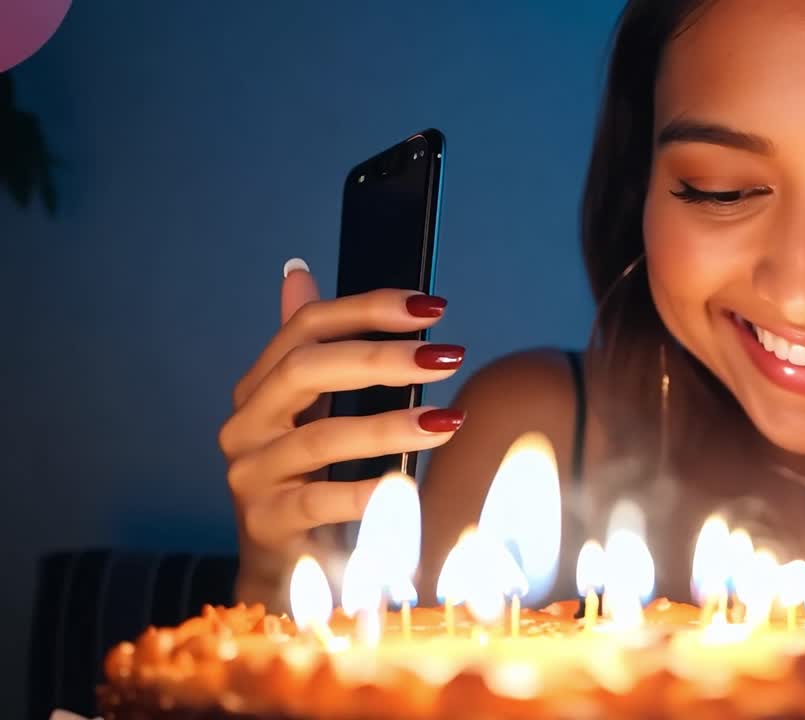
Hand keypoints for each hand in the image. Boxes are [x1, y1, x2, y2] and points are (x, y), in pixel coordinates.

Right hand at [218, 258, 466, 606]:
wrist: (286, 567)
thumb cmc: (308, 477)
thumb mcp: (311, 409)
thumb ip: (309, 346)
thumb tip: (296, 271)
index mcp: (259, 387)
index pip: (307, 328)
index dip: (367, 309)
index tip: (431, 306)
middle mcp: (246, 424)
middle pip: (306, 371)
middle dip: (380, 358)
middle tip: (447, 356)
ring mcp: (251, 476)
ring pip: (319, 439)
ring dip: (389, 426)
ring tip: (449, 420)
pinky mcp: (266, 525)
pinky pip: (319, 502)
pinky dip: (366, 492)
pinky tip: (409, 484)